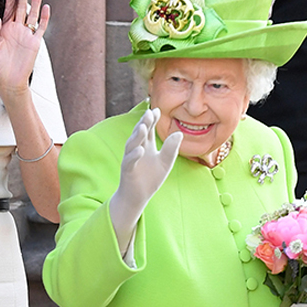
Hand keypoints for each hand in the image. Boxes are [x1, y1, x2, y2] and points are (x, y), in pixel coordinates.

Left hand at [0, 0, 48, 101]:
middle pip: (21, 6)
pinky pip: (40, 28)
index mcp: (4, 28)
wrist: (8, 82)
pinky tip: (45, 7)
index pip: (8, 7)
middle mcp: (16, 28)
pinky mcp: (34, 43)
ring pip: (32, 14)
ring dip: (35, 1)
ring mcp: (26, 35)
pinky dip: (43, 18)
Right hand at [109, 108, 182, 252]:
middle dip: (144, 122)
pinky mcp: (127, 170)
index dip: (152, 119)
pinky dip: (134, 155)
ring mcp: (130, 158)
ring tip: (143, 127)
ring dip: (137, 135)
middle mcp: (136, 149)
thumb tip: (179, 133)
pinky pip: (130, 161)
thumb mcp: (165, 163)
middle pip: (139, 133)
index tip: (157, 110)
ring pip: (132, 144)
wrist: (138, 197)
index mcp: (146, 145)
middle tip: (149, 112)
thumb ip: (171, 149)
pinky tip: (140, 149)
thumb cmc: (150, 179)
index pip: (148, 129)